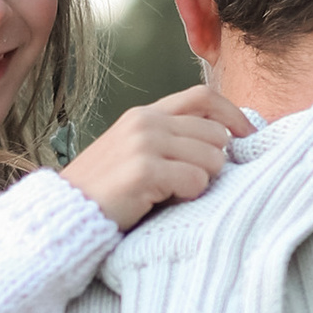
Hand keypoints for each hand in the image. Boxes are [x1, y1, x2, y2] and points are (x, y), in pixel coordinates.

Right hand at [62, 85, 250, 230]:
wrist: (65, 215)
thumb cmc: (106, 192)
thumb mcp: (135, 153)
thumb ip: (171, 140)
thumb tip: (223, 142)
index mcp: (145, 114)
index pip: (203, 97)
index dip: (233, 115)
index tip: (248, 137)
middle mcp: (145, 122)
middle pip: (215, 133)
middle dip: (214, 163)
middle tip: (189, 185)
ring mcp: (144, 144)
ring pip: (212, 159)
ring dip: (200, 183)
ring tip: (170, 195)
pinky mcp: (144, 171)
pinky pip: (196, 182)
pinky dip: (187, 198)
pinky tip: (162, 203)